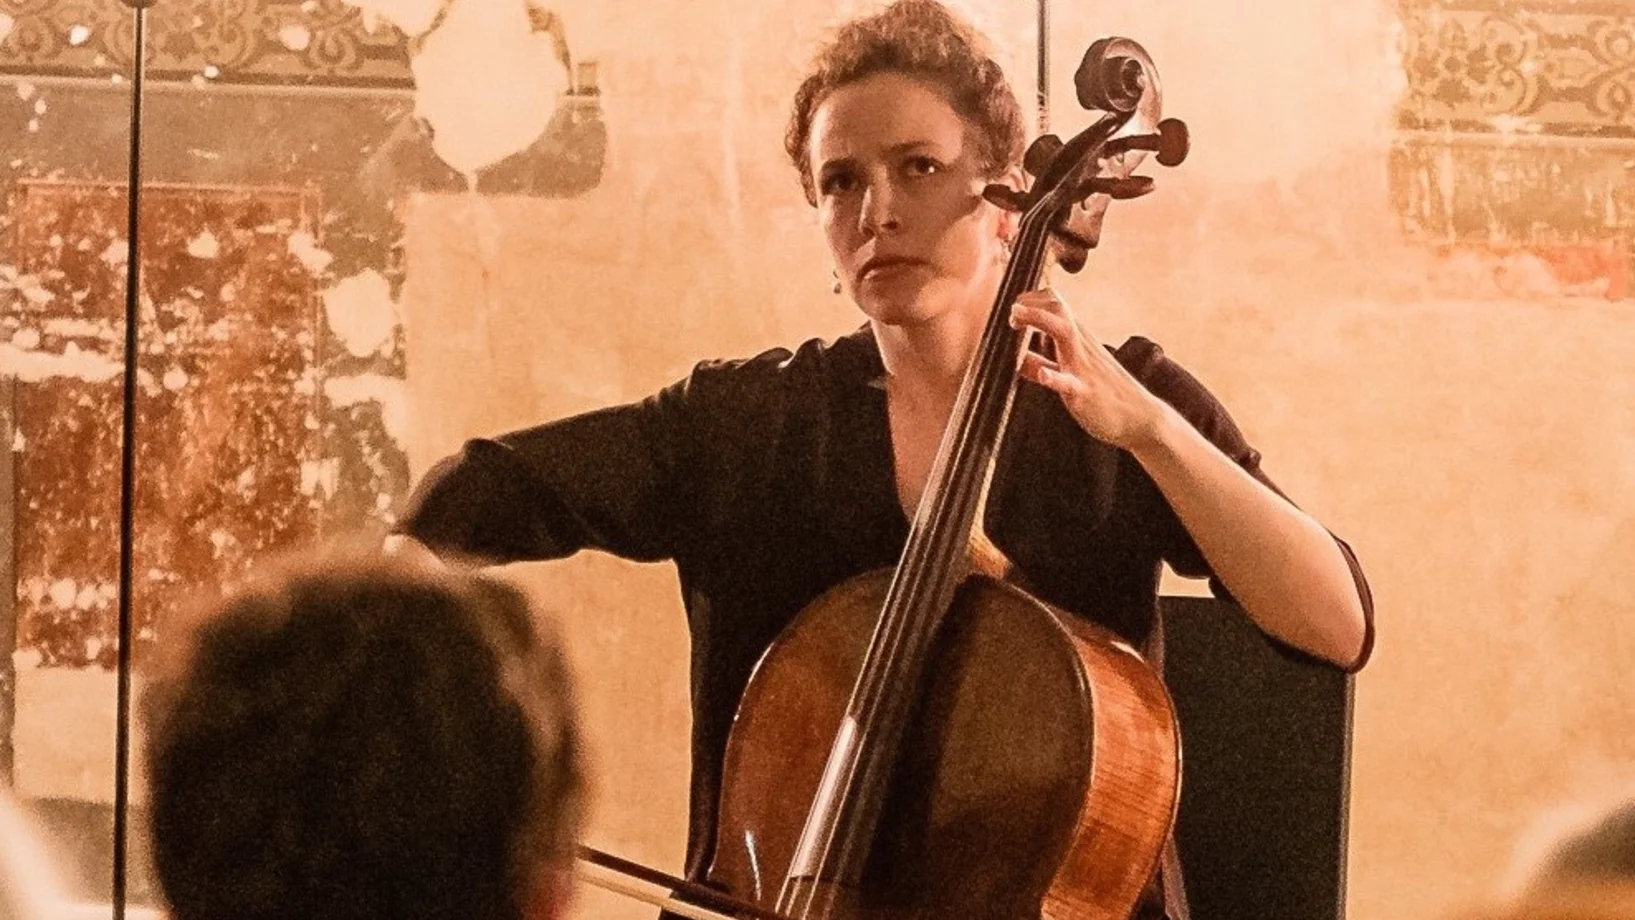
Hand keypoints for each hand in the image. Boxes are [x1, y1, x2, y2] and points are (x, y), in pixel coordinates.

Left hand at [1008, 287, 1166, 450]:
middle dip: (1031, 303)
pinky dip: (1054, 377)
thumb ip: (1043, 366)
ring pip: (1064, 333)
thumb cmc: (1104, 395)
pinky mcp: (1085, 392)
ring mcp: (1083, 367)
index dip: (1031, 300)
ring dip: (1038, 320)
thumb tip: (1020, 360)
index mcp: (1077, 341)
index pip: (1055, 304)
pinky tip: (1043, 375)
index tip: (1014, 311)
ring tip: (1016, 319)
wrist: (1140, 418)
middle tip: (1011, 314)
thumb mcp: (1070, 375)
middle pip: (1058, 308)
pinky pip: (1069, 382)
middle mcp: (1081, 346)